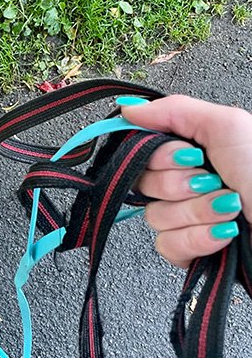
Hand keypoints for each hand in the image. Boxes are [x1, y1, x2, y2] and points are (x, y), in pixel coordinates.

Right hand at [120, 95, 251, 268]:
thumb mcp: (226, 125)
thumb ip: (173, 110)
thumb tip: (130, 108)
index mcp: (191, 150)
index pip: (142, 152)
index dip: (159, 157)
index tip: (188, 155)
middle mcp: (186, 181)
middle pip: (144, 184)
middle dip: (180, 185)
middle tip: (212, 181)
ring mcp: (186, 217)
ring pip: (155, 217)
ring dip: (196, 212)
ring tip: (228, 207)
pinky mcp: (190, 248)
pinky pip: (167, 245)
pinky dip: (197, 239)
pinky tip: (222, 232)